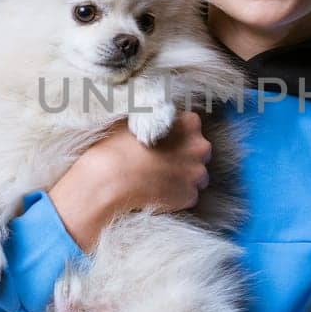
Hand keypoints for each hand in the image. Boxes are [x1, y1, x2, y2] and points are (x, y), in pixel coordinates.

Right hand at [49, 112, 211, 250]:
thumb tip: (157, 115)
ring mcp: (197, 174)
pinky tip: (158, 193)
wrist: (110, 180)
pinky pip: (188, 195)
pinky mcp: (190, 197)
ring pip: (196, 175)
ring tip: (159, 179)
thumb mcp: (137, 120)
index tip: (165, 140)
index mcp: (189, 124)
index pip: (192, 126)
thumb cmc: (119, 147)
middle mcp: (200, 148)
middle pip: (199, 151)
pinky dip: (176, 196)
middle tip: (162, 161)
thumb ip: (157, 118)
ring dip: (182, 177)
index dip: (178, 134)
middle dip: (185, 156)